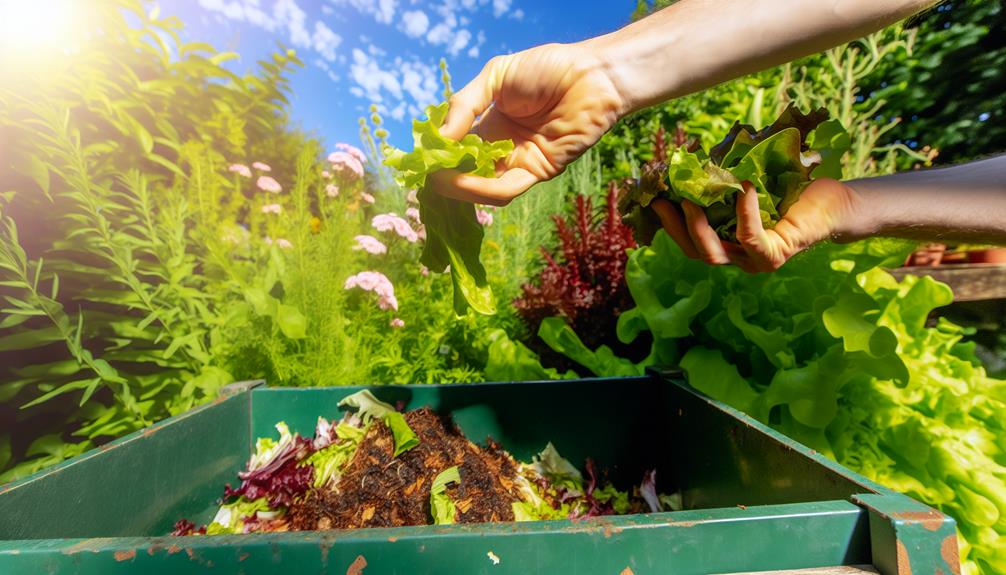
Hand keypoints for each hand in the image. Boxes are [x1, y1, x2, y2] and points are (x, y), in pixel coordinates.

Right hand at [431, 42, 625, 205]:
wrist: (591, 75)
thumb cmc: (548, 69)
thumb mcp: (495, 77)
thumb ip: (465, 104)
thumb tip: (439, 137)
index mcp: (490, 125)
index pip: (456, 149)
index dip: (438, 155)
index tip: (419, 158)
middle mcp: (503, 148)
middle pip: (467, 173)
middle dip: (444, 177)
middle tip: (424, 176)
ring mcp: (520, 163)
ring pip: (483, 189)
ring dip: (459, 188)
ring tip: (439, 180)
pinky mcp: (538, 173)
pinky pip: (506, 189)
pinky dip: (482, 189)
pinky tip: (463, 180)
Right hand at [652, 178, 859, 271]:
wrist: (835, 203)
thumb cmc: (794, 192)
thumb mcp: (750, 184)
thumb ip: (724, 181)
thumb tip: (692, 158)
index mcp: (728, 242)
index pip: (690, 241)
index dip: (669, 223)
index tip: (655, 198)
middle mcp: (738, 257)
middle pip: (695, 252)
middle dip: (675, 229)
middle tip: (663, 202)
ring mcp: (754, 261)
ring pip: (714, 254)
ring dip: (698, 228)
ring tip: (690, 199)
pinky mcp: (773, 256)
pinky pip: (750, 238)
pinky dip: (743, 212)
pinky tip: (743, 188)